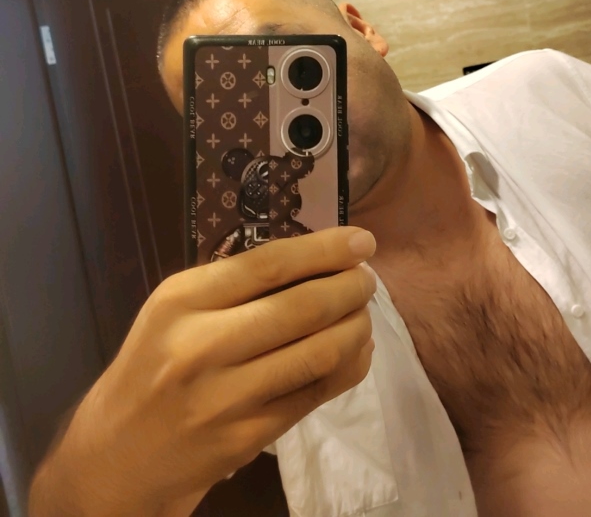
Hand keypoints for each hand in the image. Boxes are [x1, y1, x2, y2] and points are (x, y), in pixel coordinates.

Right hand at [29, 227, 376, 516]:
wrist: (119, 452)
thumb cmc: (152, 365)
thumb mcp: (176, 309)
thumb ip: (235, 284)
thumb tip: (315, 260)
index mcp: (182, 300)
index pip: (269, 264)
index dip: (324, 250)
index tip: (361, 241)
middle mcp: (203, 345)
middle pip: (302, 307)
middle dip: (350, 288)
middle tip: (367, 279)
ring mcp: (228, 397)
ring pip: (319, 352)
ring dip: (357, 326)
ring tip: (364, 313)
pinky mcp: (249, 436)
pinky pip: (317, 393)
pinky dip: (350, 366)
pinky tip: (358, 350)